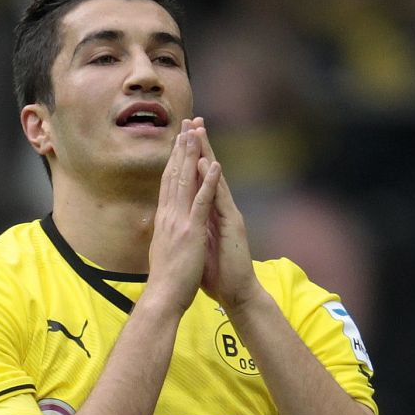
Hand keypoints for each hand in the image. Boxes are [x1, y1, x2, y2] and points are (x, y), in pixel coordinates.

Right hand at [146, 119, 222, 312]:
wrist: (163, 297)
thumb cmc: (165, 279)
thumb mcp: (162, 250)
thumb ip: (164, 234)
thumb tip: (162, 226)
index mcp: (164, 220)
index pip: (168, 183)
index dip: (173, 160)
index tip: (178, 141)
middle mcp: (168, 215)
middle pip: (174, 175)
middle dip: (181, 148)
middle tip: (187, 124)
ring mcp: (179, 222)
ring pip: (185, 181)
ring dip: (192, 155)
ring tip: (197, 133)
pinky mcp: (191, 231)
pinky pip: (201, 201)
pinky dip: (207, 181)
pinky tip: (213, 164)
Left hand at [190, 121, 263, 311]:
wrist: (237, 293)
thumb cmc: (217, 274)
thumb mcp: (198, 246)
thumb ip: (193, 229)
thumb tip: (181, 222)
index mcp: (207, 214)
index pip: (196, 182)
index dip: (188, 160)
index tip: (178, 139)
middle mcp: (219, 210)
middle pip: (207, 173)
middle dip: (198, 147)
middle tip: (191, 121)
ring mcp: (228, 215)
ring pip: (215, 179)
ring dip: (207, 155)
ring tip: (199, 132)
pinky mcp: (233, 224)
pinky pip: (221, 199)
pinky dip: (214, 181)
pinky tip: (208, 164)